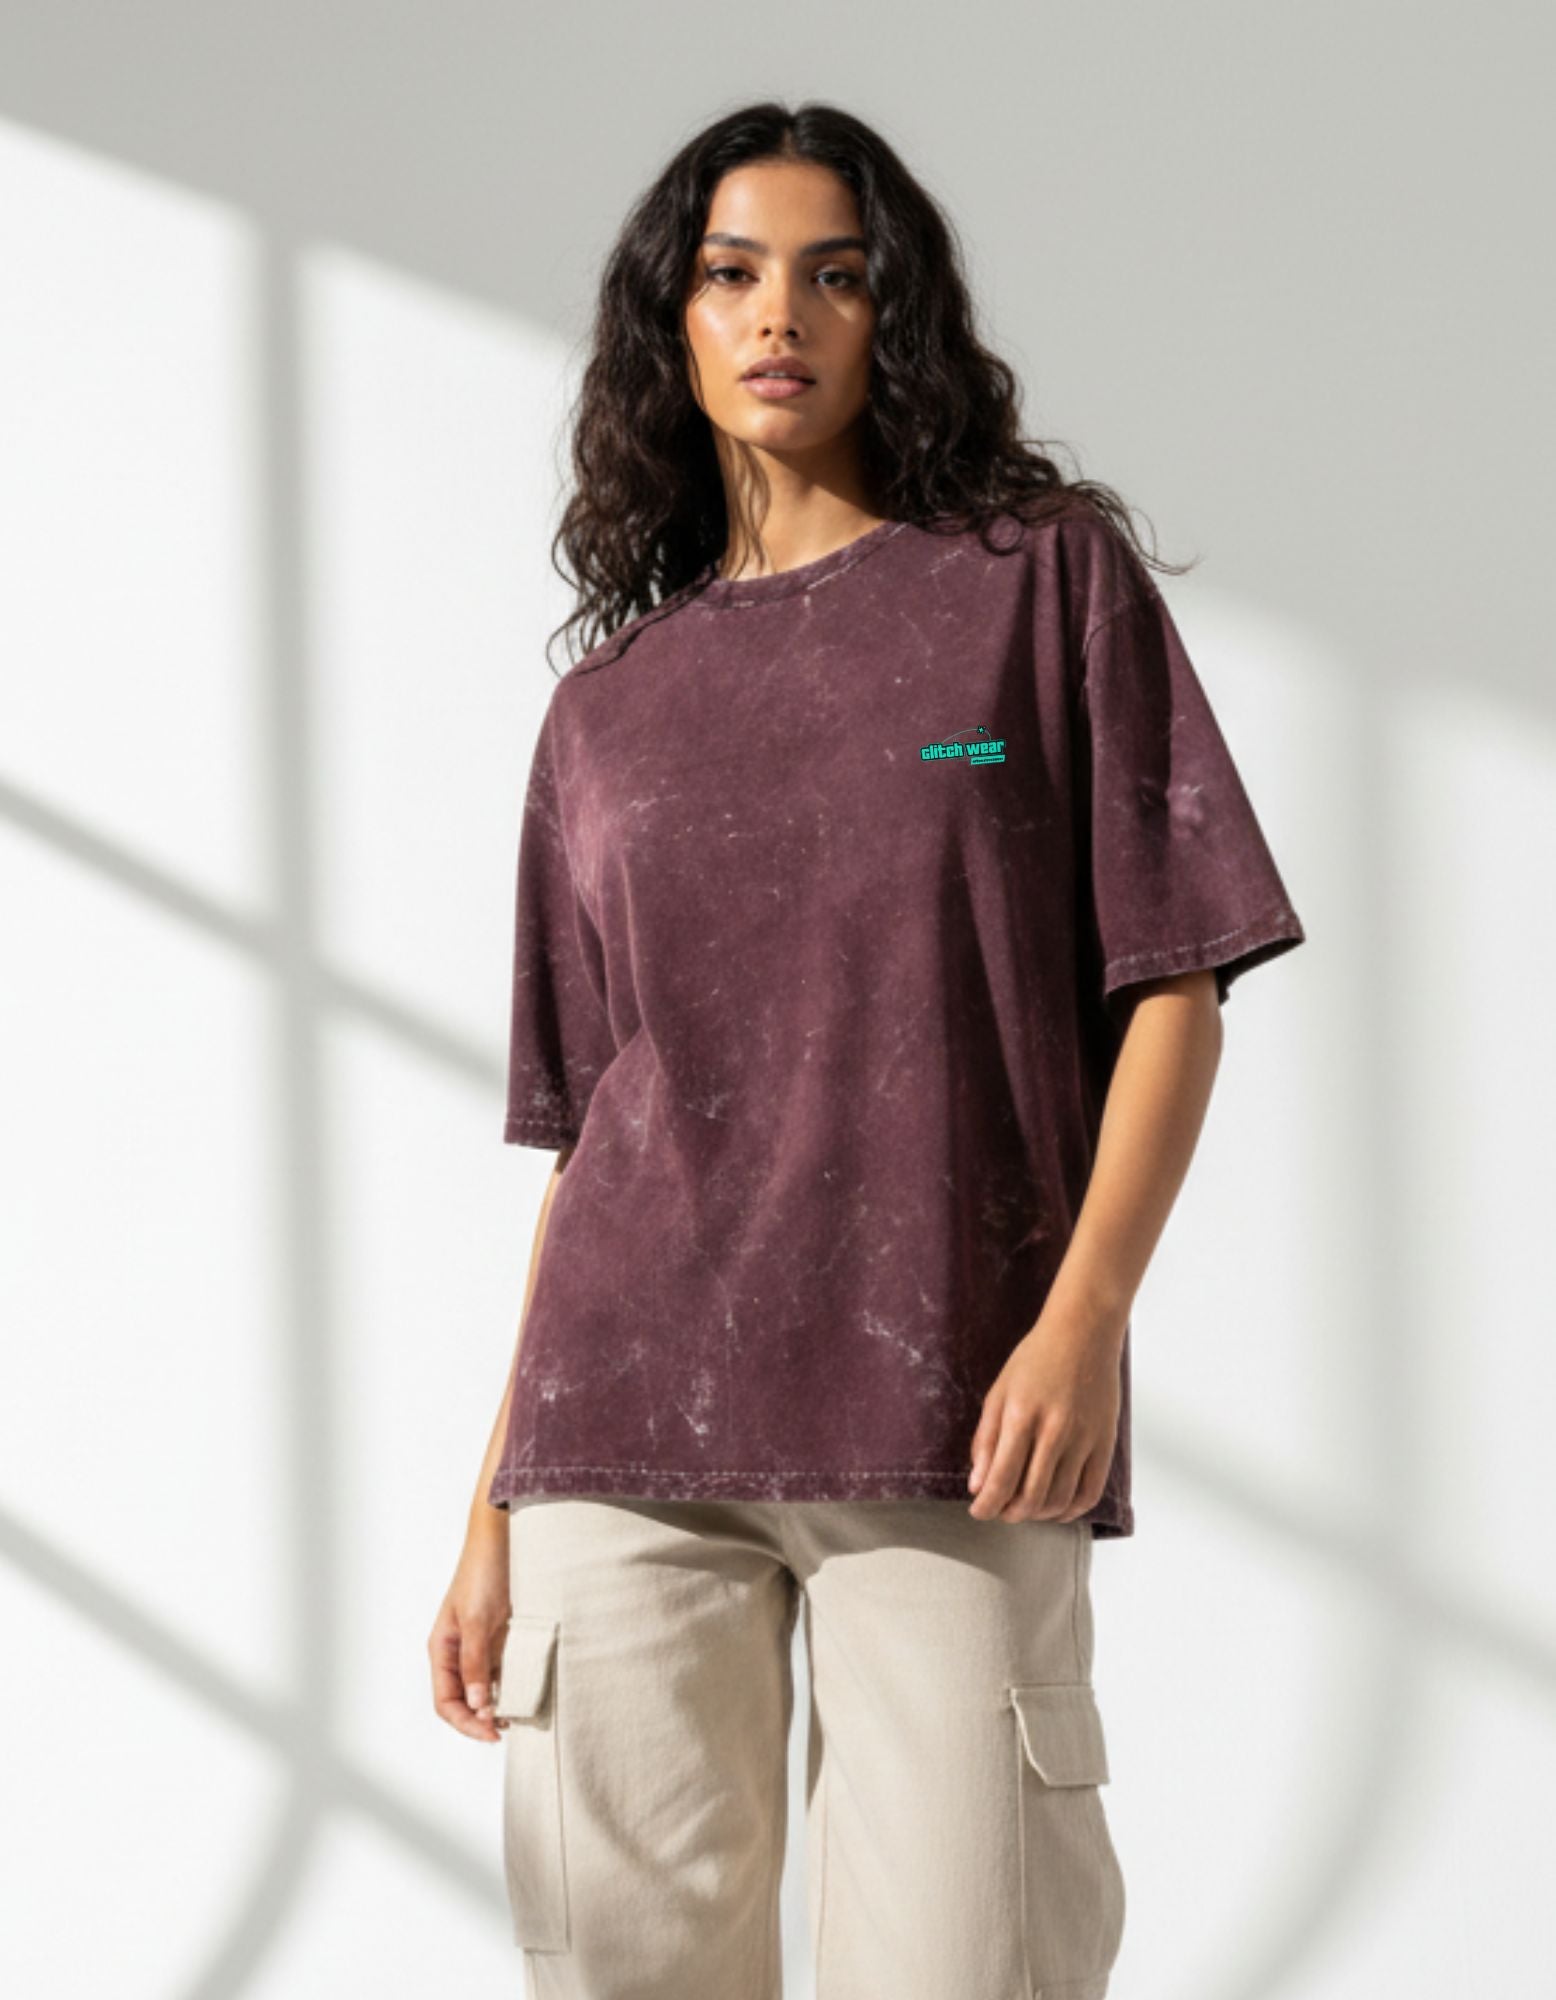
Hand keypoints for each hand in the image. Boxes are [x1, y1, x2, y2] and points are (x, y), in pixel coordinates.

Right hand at [428, 1523, 511, 1741]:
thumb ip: (475, 1662)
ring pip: (484, 1689)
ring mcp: (480, 1646)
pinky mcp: (500, 1638)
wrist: (503, 1539)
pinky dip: (511, 1684)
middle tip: (507, 1727)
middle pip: (463, 1701)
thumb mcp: (476, 1619)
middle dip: (481, 1720)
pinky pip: (502, 1670)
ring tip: (519, 1715)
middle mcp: (458, 1653)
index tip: (492, 1732)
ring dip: (497, 1705)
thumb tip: (477, 1705)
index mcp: (441, 1649)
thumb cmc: (482, 1573)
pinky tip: (526, 1691)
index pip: (446, 1702)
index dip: (466, 1723)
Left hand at [966, 1307, 1123, 1523]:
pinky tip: (1056, 1508)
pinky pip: (1090, 1492)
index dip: (986, 1504)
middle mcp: (1055, 1431)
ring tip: (1024, 1508)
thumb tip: (977, 1484)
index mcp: (1022, 1416)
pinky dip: (1071, 1510)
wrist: (1084, 1333)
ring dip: (1037, 1514)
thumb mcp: (999, 1392)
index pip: (1001, 1479)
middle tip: (999, 1511)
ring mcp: (1084, 1438)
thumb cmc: (1036, 1359)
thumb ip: (986, 1440)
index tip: (978, 1511)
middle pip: (1031, 1497)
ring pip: (1060, 1500)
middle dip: (1009, 1513)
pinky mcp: (1106, 1442)